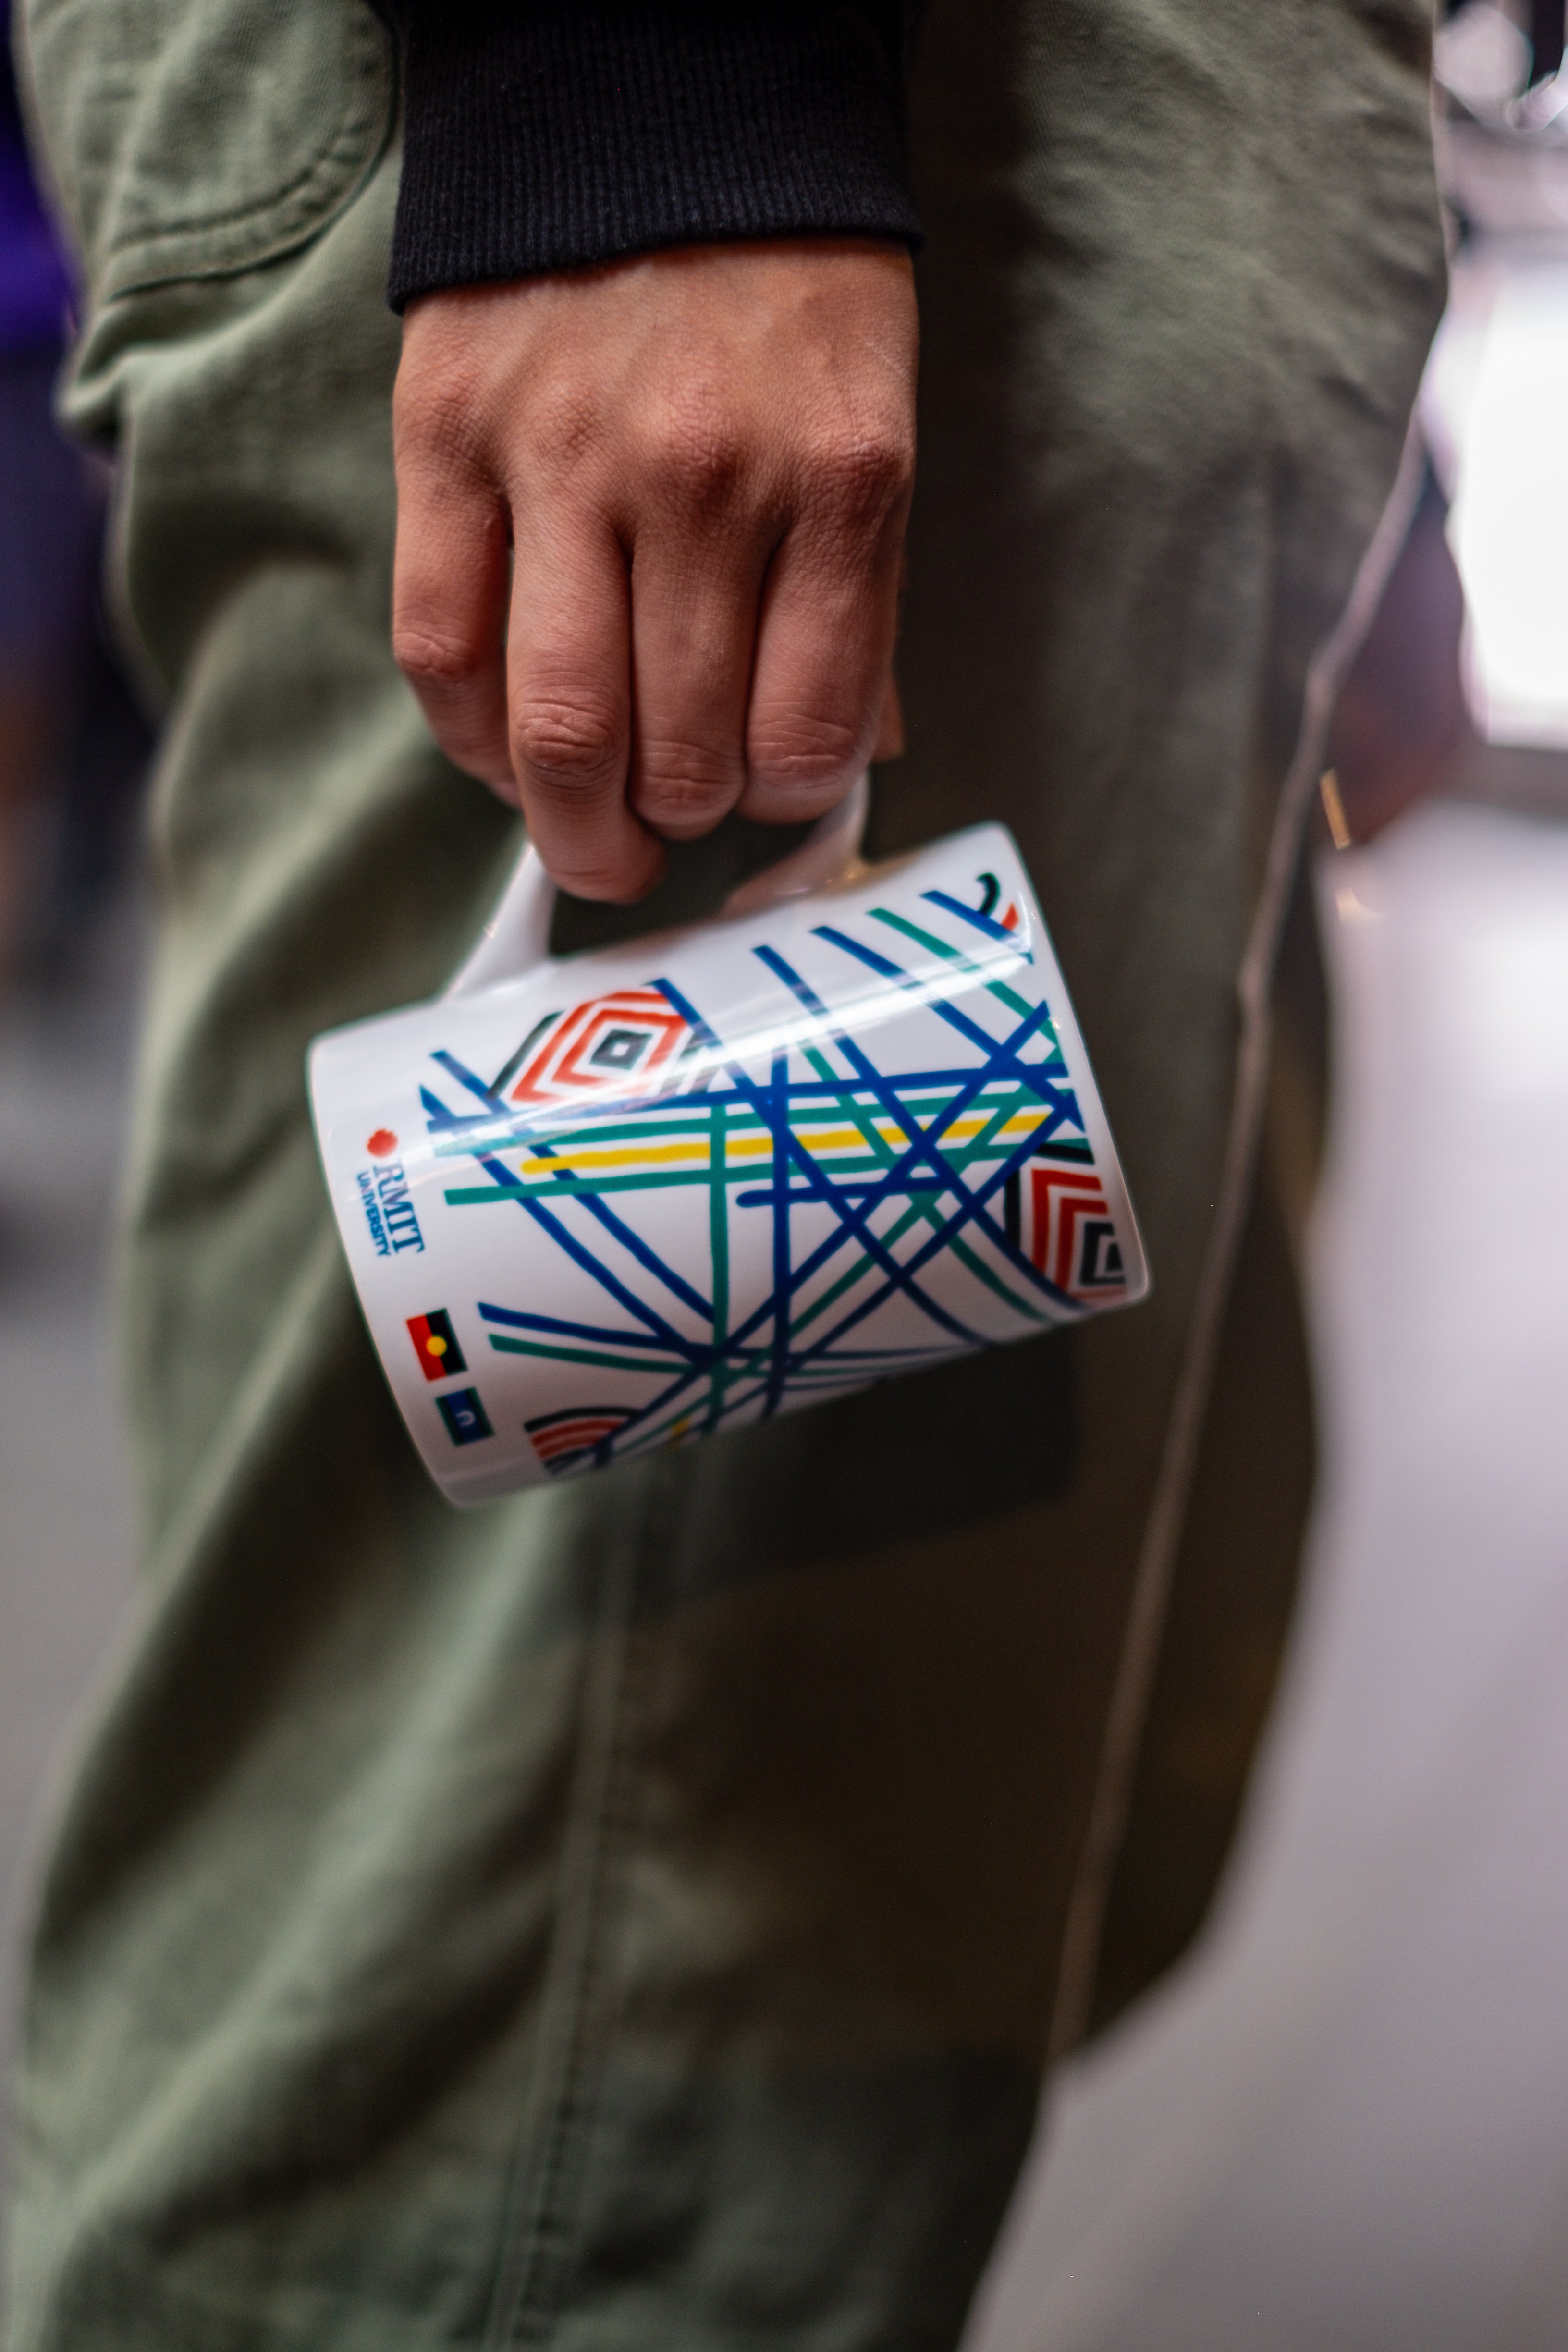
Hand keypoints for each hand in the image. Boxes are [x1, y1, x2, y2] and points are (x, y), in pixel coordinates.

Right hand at [392, 239, 917, 900]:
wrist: (661, 109)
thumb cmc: (786, 297)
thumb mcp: (872, 435)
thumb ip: (859, 609)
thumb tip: (839, 768)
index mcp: (836, 482)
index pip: (806, 733)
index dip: (786, 800)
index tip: (767, 798)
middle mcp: (703, 479)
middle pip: (678, 753)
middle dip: (679, 822)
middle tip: (672, 821)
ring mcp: (565, 457)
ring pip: (558, 729)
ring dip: (579, 822)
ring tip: (595, 832)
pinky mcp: (449, 436)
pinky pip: (441, 649)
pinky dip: (473, 740)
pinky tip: (506, 757)